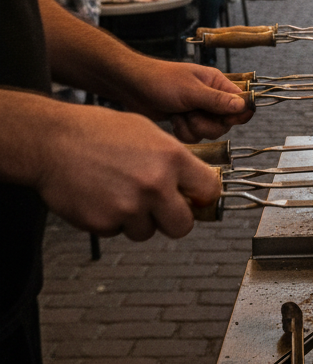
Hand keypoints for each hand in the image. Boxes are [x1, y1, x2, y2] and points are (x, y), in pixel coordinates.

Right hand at [35, 106, 221, 240]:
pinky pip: (117, 232)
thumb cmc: (99, 132)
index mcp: (171, 158)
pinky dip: (112, 221)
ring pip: (147, 232)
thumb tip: (194, 182)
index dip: (203, 197)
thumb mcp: (150, 133)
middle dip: (174, 220)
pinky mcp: (103, 223)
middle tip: (162, 209)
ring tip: (122, 194)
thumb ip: (175, 160)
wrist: (53, 141)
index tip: (196, 199)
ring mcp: (128, 207)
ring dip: (139, 220)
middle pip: (183, 226)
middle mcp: (154, 185)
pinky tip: (102, 197)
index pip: (209, 190)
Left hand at [121, 60, 253, 142]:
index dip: (236, 114)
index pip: (241, 102)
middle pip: (226, 123)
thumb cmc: (160, 81)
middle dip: (207, 124)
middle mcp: (212, 98)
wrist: (132, 87)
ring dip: (193, 128)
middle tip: (191, 113)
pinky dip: (183, 132)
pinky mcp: (187, 122)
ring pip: (210, 132)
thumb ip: (217, 100)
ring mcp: (200, 111)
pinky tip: (173, 120)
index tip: (224, 118)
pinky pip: (195, 137)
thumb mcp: (191, 91)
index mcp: (217, 84)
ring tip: (179, 114)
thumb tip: (243, 106)